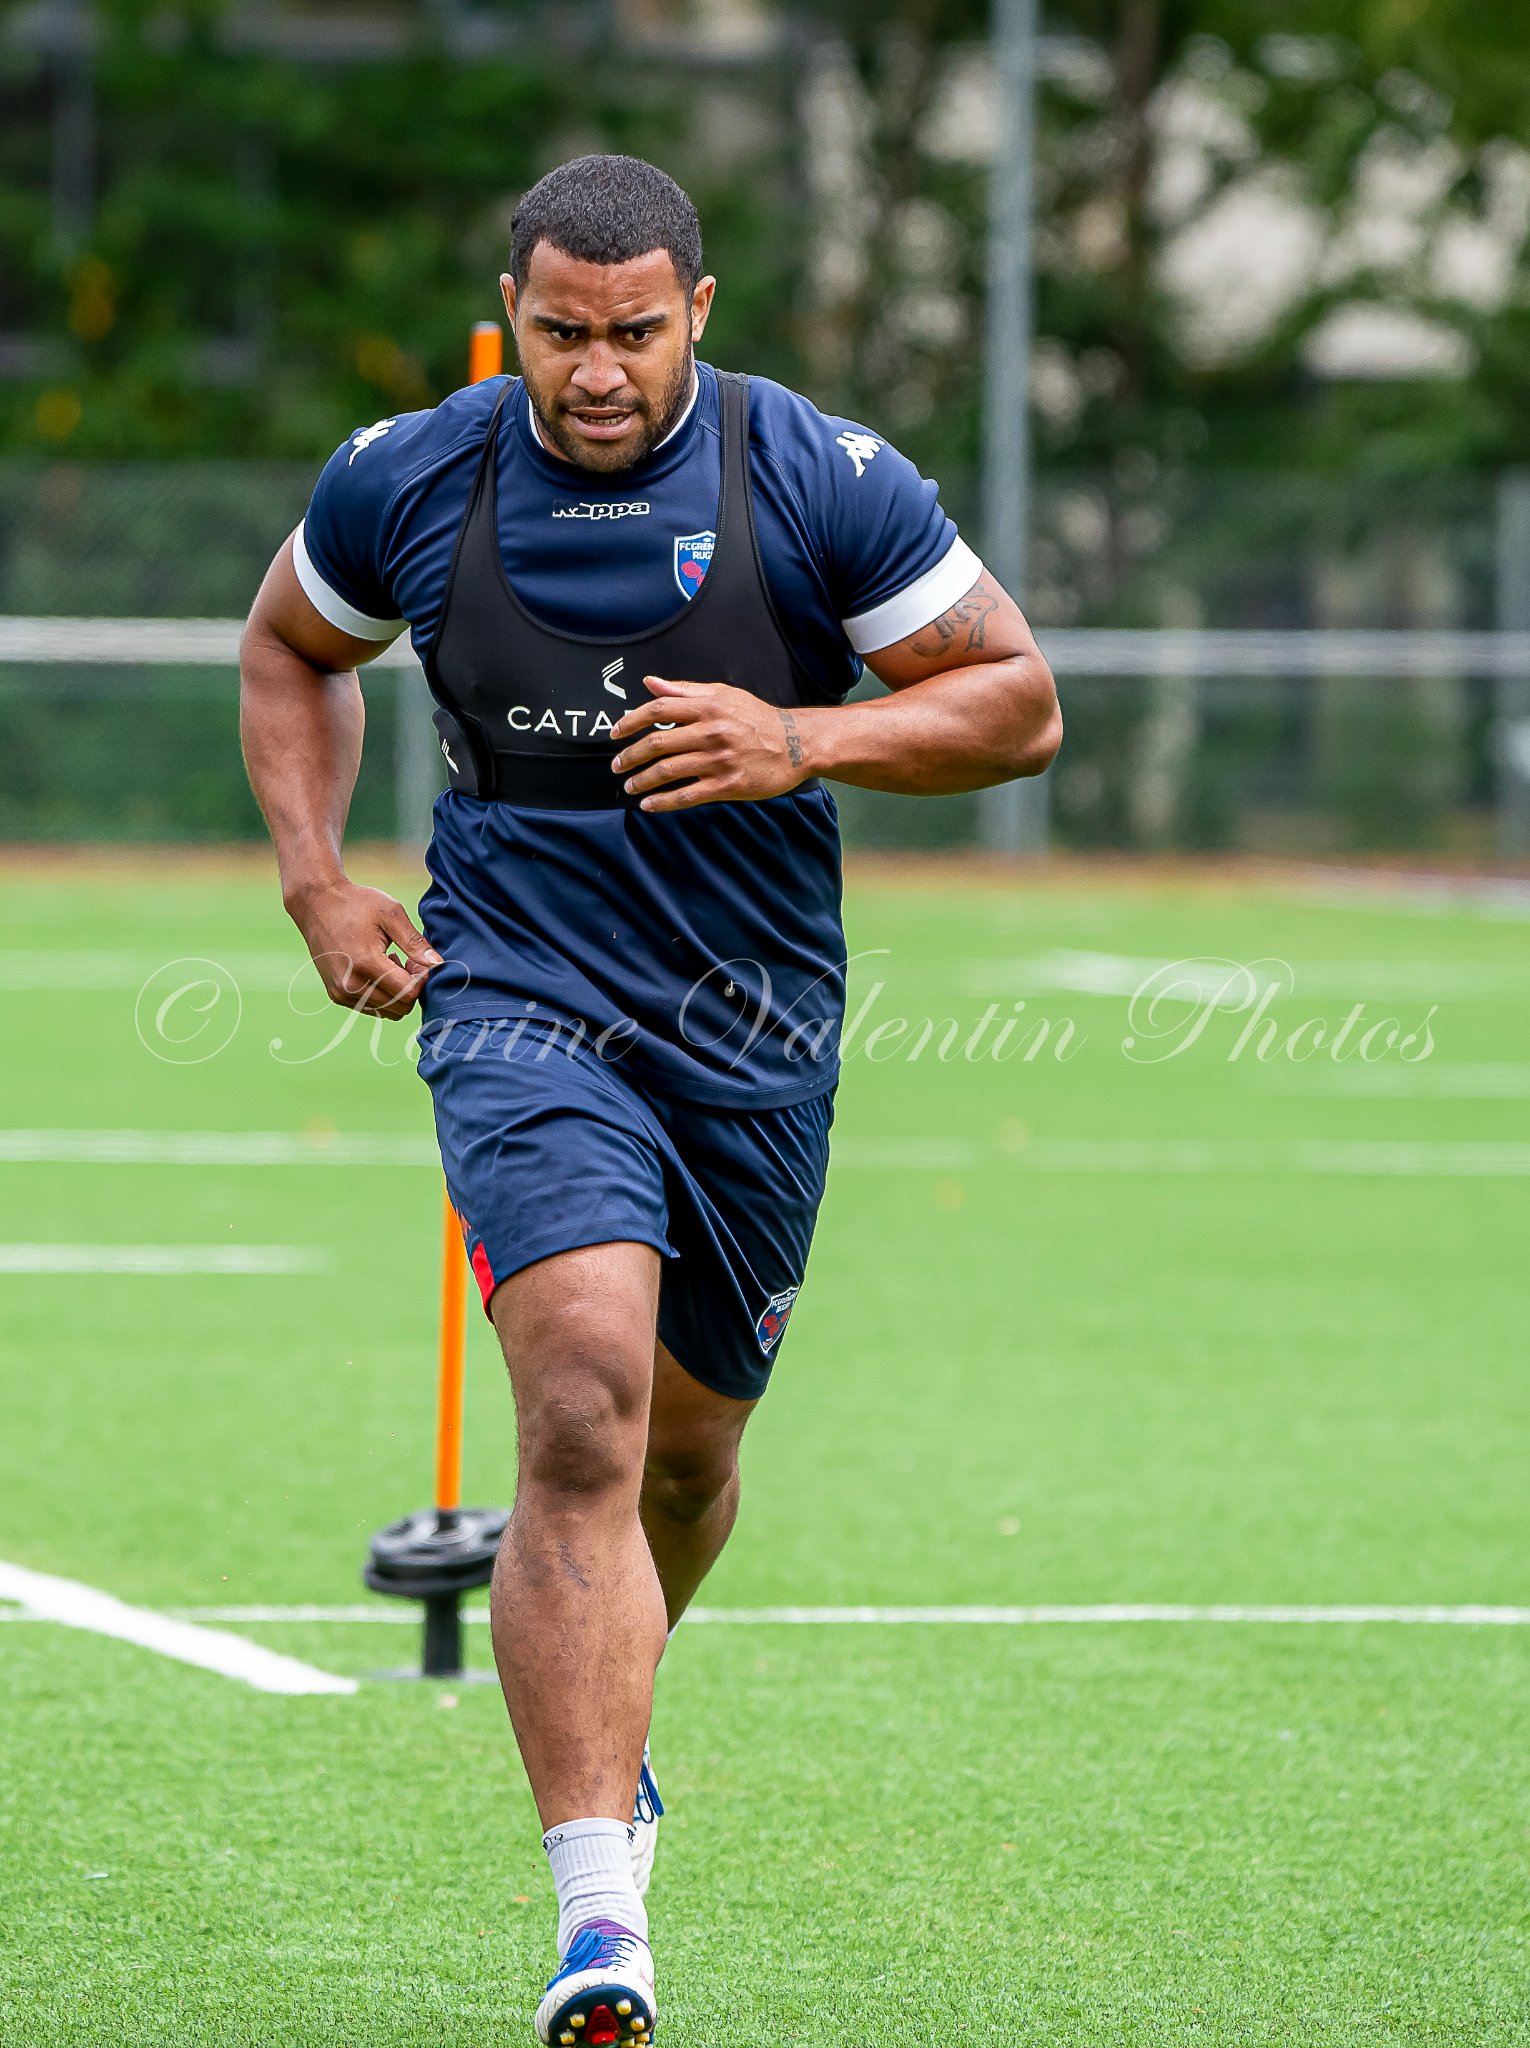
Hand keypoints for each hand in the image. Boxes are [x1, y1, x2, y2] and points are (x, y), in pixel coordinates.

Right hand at [286, 878, 441, 1019]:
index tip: (419, 960)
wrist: (316, 903)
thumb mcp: (391, 914)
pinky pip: (372, 1008)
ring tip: (392, 963)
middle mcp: (351, 985)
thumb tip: (439, 965)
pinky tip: (377, 969)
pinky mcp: (336, 995)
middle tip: (409, 960)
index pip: (408, 993)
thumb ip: (415, 942)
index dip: (422, 980)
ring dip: (397, 993)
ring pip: (388, 1012)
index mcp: (366, 964)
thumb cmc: (356, 903)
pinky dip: (382, 995)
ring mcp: (341, 993)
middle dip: (412, 987)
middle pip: (400, 1007)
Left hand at [609, 676, 812, 811]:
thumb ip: (684, 691)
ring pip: (668, 771)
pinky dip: (663, 802)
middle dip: (631, 756)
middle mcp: (711, 732)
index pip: (658, 710)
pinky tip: (649, 805)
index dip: (631, 721)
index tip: (616, 733)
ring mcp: (719, 760)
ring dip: (642, 781)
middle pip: (658, 743)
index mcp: (708, 707)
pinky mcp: (727, 785)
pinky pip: (687, 795)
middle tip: (617, 766)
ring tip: (630, 787)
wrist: (796, 744)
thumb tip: (650, 683)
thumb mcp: (724, 695)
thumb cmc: (757, 718)